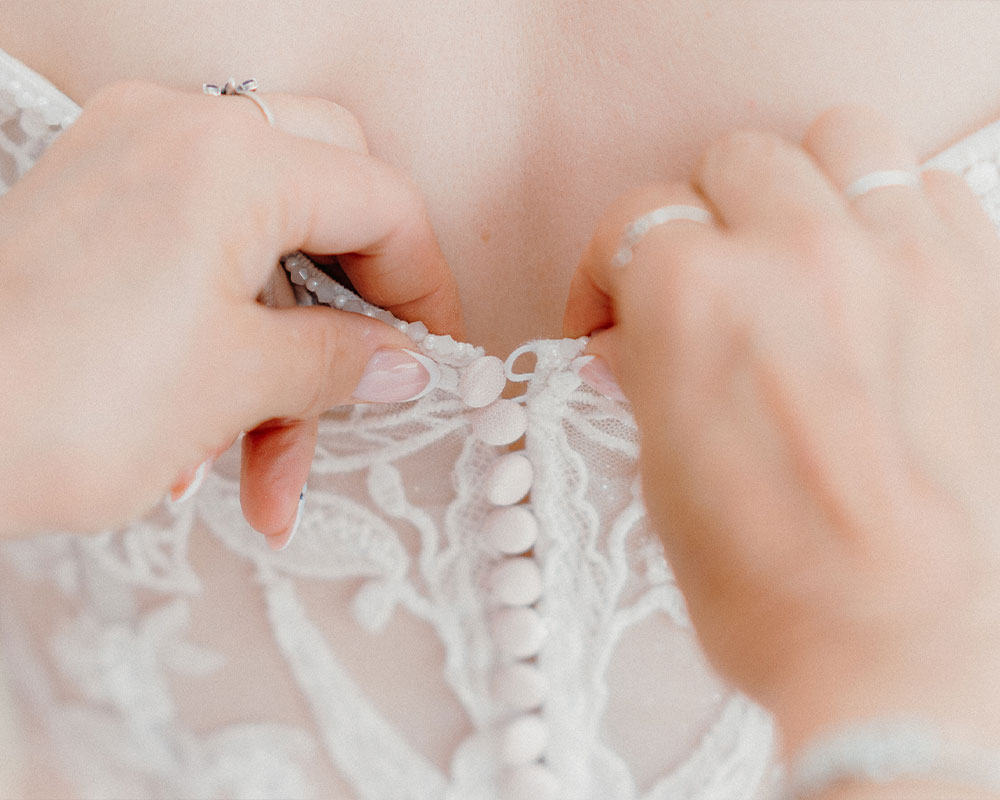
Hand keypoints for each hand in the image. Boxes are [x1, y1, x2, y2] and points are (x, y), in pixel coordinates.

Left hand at [0, 81, 461, 543]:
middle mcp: (177, 134)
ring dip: (281, 359)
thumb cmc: (49, 406)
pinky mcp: (94, 211)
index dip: (426, 287)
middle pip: (330, 196)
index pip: (383, 202)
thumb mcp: (234, 384)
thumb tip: (401, 363)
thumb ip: (339, 362)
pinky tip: (213, 434)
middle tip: (372, 369)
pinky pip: (200, 258)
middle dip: (358, 301)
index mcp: (230, 159)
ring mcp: (127, 165)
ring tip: (268, 468)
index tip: (437, 352)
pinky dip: (226, 340)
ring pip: (262, 244)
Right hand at [563, 106, 999, 754]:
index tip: (611, 312)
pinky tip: (875, 274)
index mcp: (694, 299)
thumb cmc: (772, 590)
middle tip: (702, 282)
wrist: (904, 655)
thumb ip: (644, 374)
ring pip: (839, 141)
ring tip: (794, 250)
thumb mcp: (662, 478)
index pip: (632, 221)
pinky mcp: (980, 290)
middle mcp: (797, 255)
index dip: (607, 271)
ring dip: (802, 187)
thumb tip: (628, 336)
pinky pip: (932, 189)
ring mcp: (901, 262)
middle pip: (730, 162)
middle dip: (698, 219)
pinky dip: (895, 214)